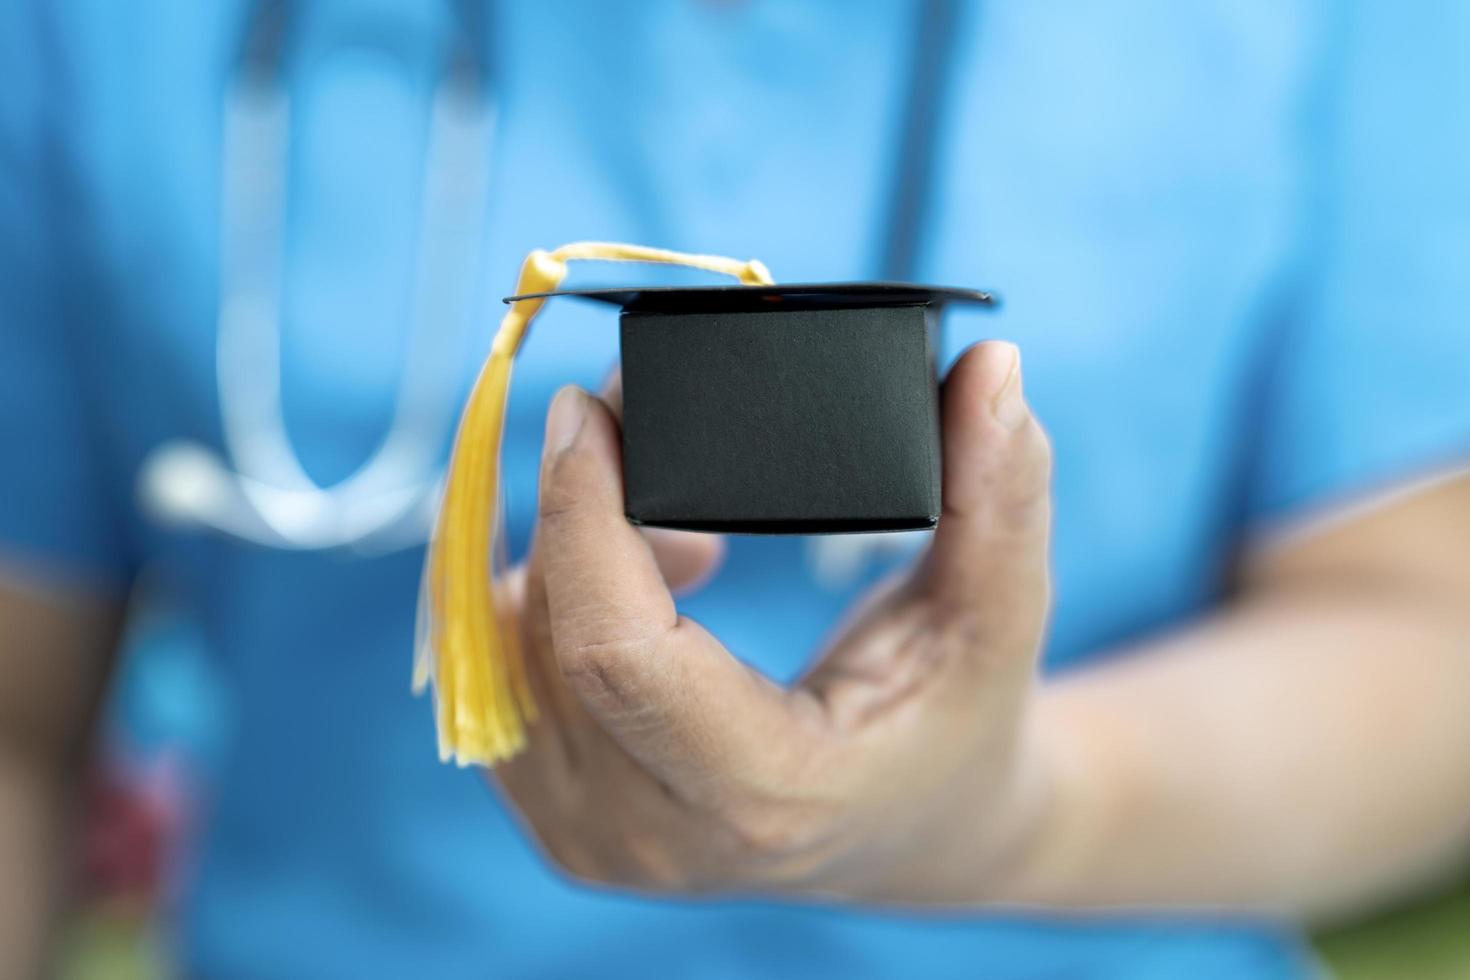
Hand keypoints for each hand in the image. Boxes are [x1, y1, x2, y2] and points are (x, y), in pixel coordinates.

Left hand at [494, 341, 1055, 903]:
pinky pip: (491, 679)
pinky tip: (625, 579)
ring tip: (669, 527)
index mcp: (762, 792)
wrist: (911, 832)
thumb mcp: (999, 617)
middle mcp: (651, 836)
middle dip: (569, 507)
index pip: (615, 648)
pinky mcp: (554, 819)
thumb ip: (1003, 496)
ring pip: (501, 652)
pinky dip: (535, 599)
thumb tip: (992, 367)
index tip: (593, 407)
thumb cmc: (957, 722)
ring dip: (554, 551)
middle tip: (634, 426)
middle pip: (545, 635)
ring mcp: (589, 839)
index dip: (583, 512)